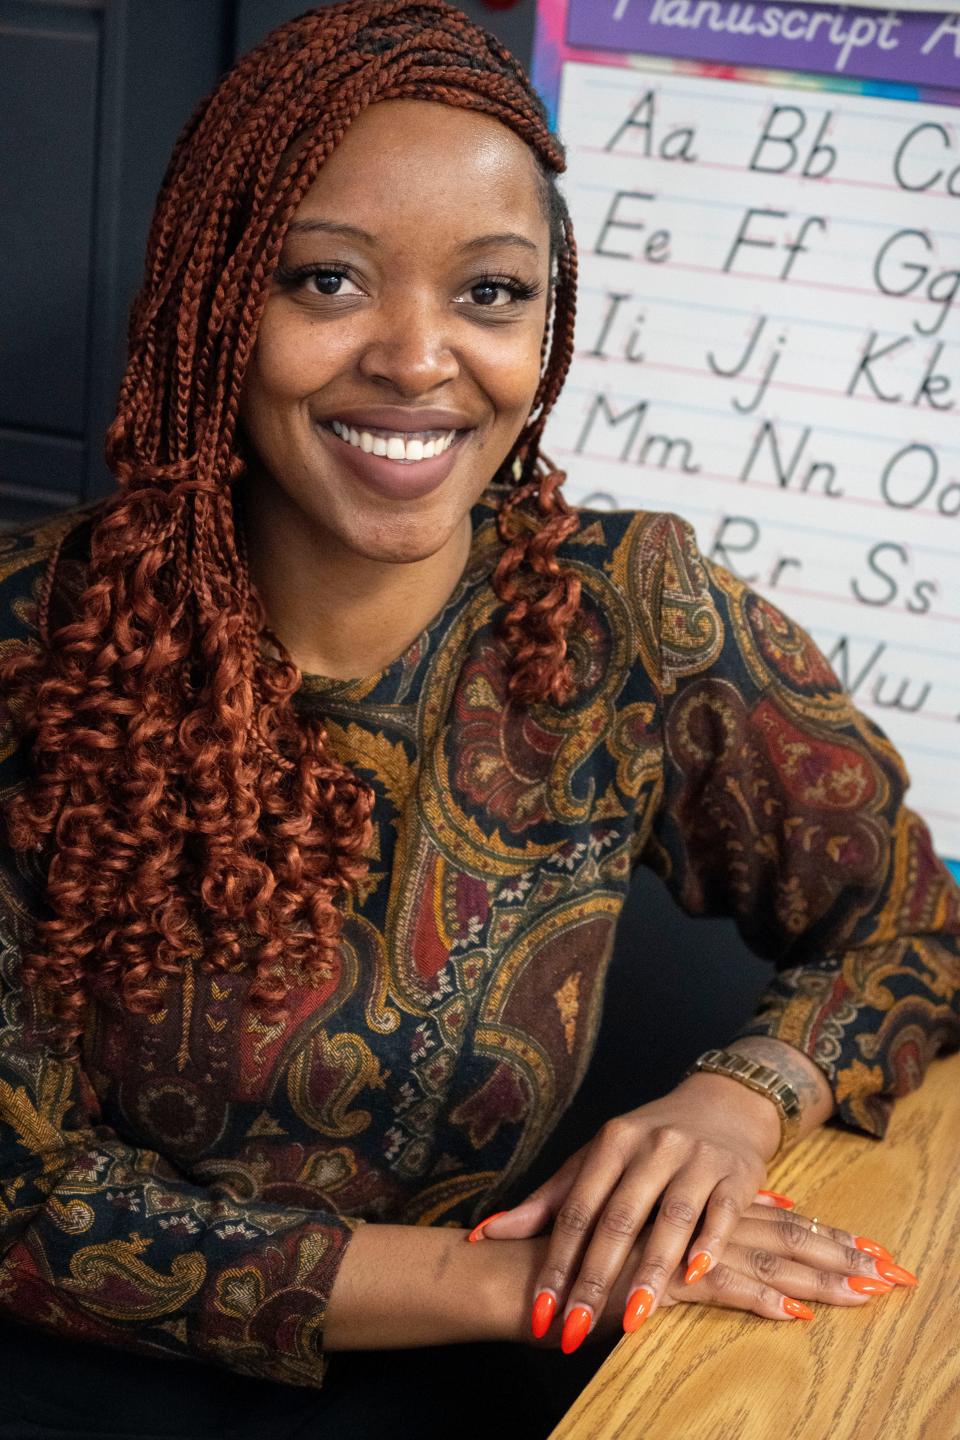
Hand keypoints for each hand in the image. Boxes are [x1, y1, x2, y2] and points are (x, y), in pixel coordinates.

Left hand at [471, 1079, 788, 1349]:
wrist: (721, 1105)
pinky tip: (694, 1279)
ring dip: (650, 1271)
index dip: (557, 1263)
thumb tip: (485, 1235)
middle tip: (575, 1330)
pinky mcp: (736, 1174)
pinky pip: (721, 1213)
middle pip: (618, 1219)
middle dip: (595, 1279)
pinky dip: (708, 1245)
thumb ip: (548, 1201)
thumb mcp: (596, 1160)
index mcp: (610, 1144)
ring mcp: (695, 1158)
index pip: (577, 1211)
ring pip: (670, 1218)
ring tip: (632, 1319)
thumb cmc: (646, 1143)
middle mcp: (651, 1147)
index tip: (541, 1312)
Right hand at [532, 1205, 913, 1350]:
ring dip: (816, 1277)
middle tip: (886, 1268)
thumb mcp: (624, 1241)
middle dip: (833, 1253)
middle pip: (774, 1231)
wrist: (510, 1271)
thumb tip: (719, 1240)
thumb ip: (670, 1234)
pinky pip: (720, 1285)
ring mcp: (670, 1241)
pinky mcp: (657, 1276)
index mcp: (679, 1198)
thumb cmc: (565, 1259)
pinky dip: (761, 1298)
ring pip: (758, 1254)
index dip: (812, 1229)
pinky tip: (797, 1312)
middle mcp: (681, 1209)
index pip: (760, 1213)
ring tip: (867, 1290)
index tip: (859, 1243)